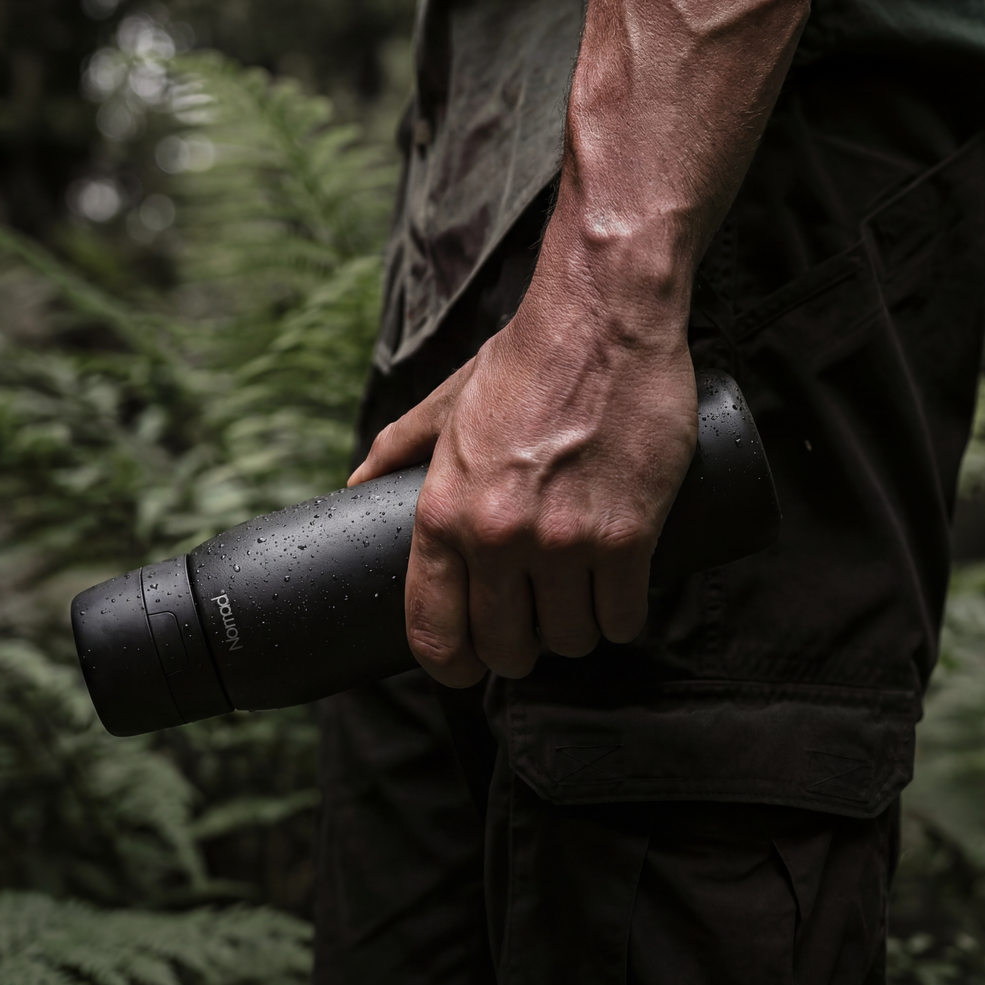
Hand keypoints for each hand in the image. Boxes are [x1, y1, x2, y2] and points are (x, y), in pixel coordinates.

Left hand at [349, 260, 697, 686]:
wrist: (602, 318)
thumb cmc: (524, 361)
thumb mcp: (446, 404)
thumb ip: (397, 446)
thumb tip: (355, 483)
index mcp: (444, 512)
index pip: (434, 629)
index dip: (450, 664)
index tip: (467, 665)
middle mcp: (498, 537)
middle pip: (507, 648)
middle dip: (519, 649)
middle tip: (532, 626)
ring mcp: (565, 542)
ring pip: (570, 640)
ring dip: (575, 634)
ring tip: (577, 605)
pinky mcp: (629, 536)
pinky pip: (623, 618)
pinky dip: (620, 618)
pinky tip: (617, 601)